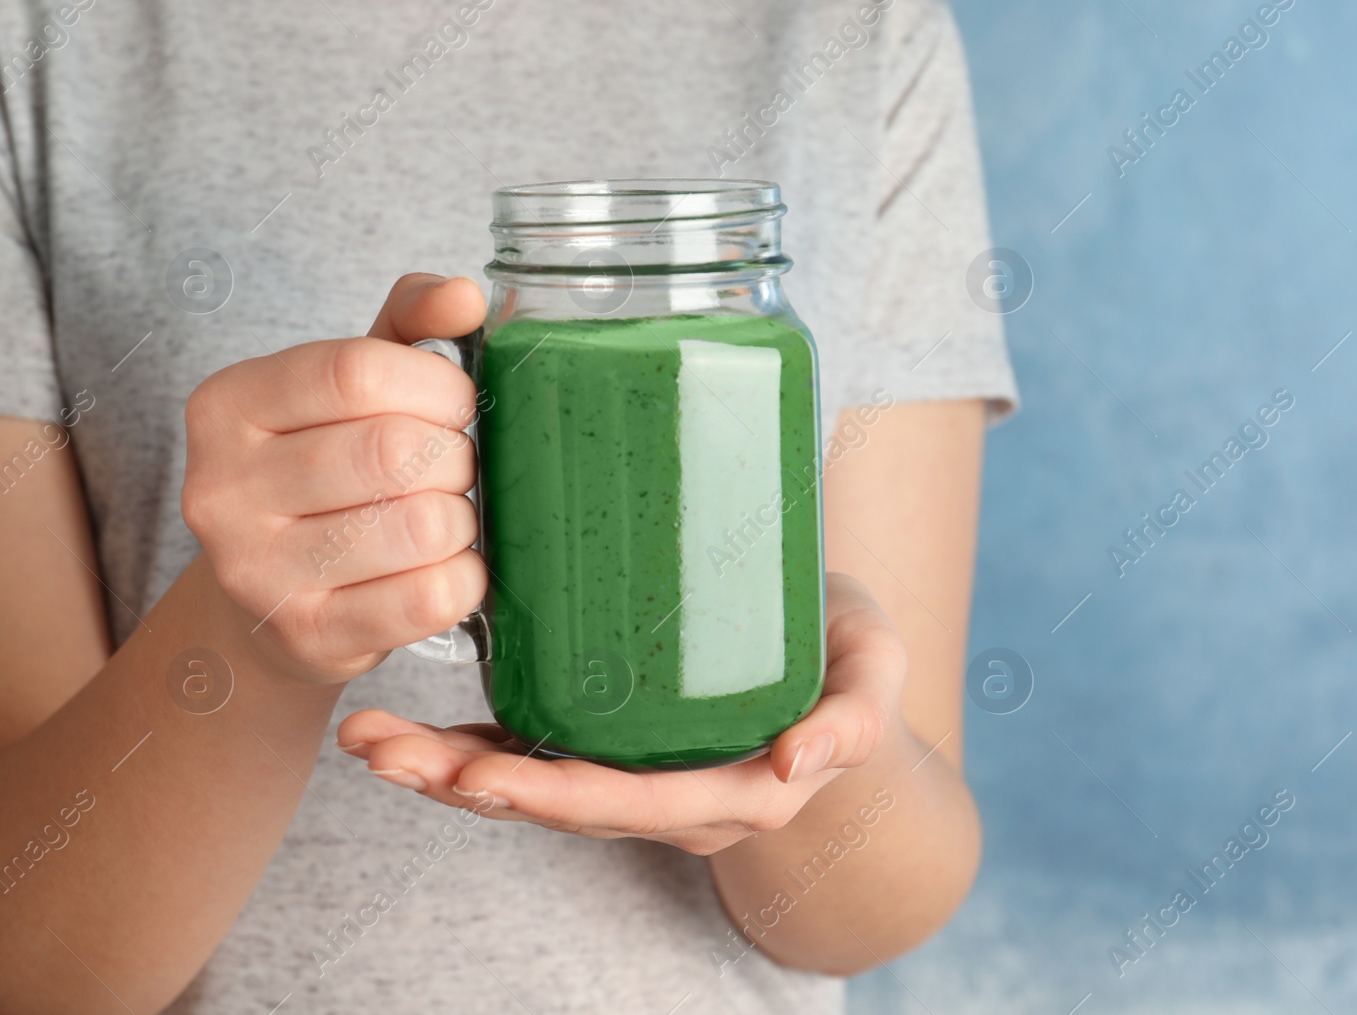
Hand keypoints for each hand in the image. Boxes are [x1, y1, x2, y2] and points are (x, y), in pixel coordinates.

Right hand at [181, 273, 488, 683]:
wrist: (274, 601)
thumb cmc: (328, 471)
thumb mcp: (352, 385)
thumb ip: (410, 322)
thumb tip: (466, 296)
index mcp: (227, 405)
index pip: (355, 371)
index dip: (436, 384)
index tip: (458, 403)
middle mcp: (223, 489)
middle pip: (393, 451)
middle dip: (455, 456)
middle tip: (457, 467)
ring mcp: (257, 572)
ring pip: (419, 526)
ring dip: (463, 519)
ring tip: (449, 516)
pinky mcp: (308, 637)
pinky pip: (428, 598)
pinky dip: (467, 577)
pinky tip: (454, 566)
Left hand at [337, 573, 908, 854]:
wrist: (839, 668)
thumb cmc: (853, 664)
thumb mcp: (876, 674)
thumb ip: (853, 720)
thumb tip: (800, 766)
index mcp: (735, 789)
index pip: (635, 805)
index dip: (556, 795)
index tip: (483, 776)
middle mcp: (673, 797)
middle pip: (559, 805)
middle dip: (466, 783)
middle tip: (383, 750)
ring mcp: (635, 773)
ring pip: (532, 786)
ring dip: (445, 769)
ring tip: (367, 739)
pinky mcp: (609, 739)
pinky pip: (532, 752)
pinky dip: (464, 742)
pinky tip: (402, 723)